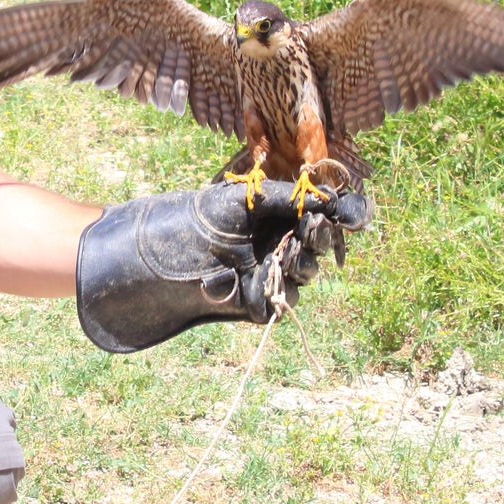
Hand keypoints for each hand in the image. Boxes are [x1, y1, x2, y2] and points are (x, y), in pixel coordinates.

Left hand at [73, 179, 369, 352]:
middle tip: (314, 231)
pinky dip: (280, 291)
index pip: (315, 217)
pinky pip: (281, 301)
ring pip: (303, 275)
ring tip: (289, 254)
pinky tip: (269, 277)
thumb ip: (287, 198)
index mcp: (270, 216)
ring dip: (302, 264)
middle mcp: (270, 245)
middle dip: (319, 239)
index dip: (336, 217)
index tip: (355, 215)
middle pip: (315, 246)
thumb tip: (334, 197)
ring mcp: (263, 275)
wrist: (147, 258)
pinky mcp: (253, 305)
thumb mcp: (240, 200)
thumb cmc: (189, 220)